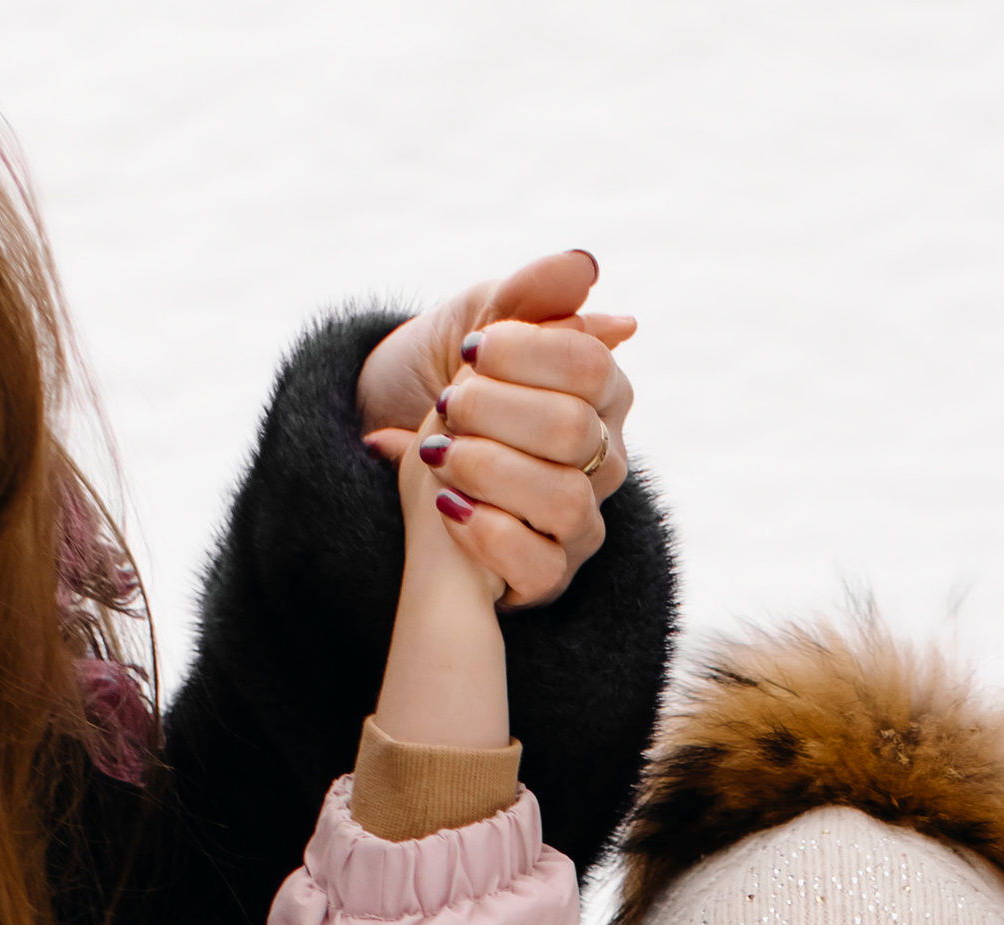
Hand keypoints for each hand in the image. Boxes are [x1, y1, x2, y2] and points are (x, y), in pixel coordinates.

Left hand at [359, 250, 634, 610]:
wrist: (399, 446)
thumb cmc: (450, 378)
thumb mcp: (476, 322)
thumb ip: (527, 295)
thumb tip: (584, 268)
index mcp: (602, 392)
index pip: (590, 366)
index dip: (525, 354)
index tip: (473, 350)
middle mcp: (604, 459)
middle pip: (573, 432)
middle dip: (494, 411)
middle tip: (447, 404)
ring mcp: (582, 522)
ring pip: (563, 501)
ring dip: (487, 470)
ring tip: (438, 456)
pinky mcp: (551, 576)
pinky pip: (540, 567)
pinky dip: (485, 532)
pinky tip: (447, 507)